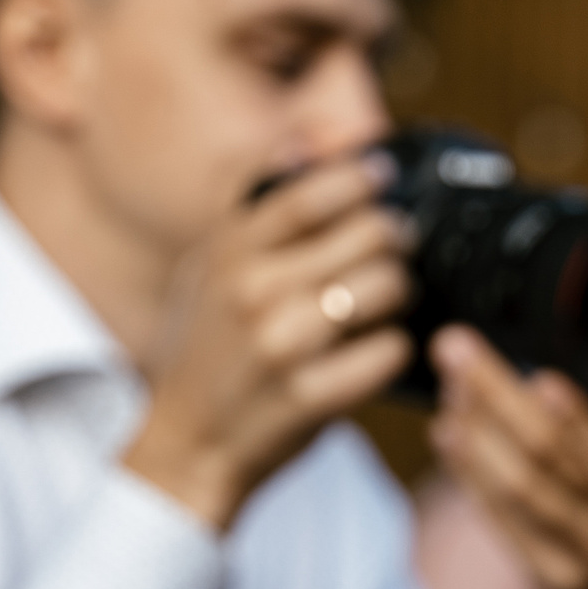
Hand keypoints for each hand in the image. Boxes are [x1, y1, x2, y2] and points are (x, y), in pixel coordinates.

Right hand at [124, 155, 413, 530]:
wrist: (186, 444)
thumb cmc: (206, 351)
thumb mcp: (209, 268)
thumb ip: (253, 207)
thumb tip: (307, 144)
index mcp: (229, 253)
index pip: (309, 194)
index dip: (358, 177)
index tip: (383, 174)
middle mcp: (253, 292)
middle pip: (367, 235)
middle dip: (394, 238)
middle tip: (396, 246)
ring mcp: (283, 346)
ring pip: (387, 288)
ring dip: (400, 292)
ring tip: (388, 300)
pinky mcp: (311, 397)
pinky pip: (388, 352)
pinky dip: (394, 348)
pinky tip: (377, 350)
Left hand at [428, 325, 587, 588]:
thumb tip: (561, 334)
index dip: (580, 417)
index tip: (540, 377)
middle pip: (553, 458)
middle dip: (497, 397)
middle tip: (454, 348)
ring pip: (522, 489)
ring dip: (476, 433)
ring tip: (449, 388)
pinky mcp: (555, 576)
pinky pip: (505, 521)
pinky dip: (472, 474)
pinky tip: (450, 435)